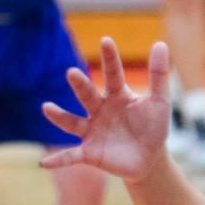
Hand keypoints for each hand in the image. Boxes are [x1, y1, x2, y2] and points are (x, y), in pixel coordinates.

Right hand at [40, 37, 170, 182]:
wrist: (150, 159)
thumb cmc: (153, 127)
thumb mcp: (160, 103)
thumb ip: (158, 76)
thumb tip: (161, 43)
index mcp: (117, 96)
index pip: (113, 74)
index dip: (110, 59)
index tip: (106, 41)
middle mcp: (99, 110)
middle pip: (88, 95)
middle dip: (80, 86)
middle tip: (72, 74)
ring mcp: (92, 131)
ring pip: (73, 123)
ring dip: (60, 117)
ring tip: (47, 108)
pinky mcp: (90, 152)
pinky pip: (71, 156)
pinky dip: (59, 160)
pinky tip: (44, 163)